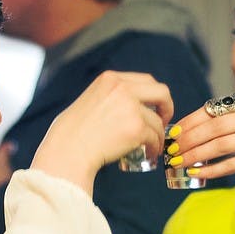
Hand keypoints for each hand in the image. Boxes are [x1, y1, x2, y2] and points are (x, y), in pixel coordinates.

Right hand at [32, 71, 173, 193]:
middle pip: (162, 92)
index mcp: (110, 79)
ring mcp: (131, 108)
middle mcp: (123, 89)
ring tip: (151, 147)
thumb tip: (130, 107)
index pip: (145, 80)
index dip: (154, 95)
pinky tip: (149, 154)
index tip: (154, 108)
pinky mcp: (136, 128)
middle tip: (163, 122)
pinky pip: (155, 137)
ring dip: (158, 135)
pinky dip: (154, 147)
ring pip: (158, 121)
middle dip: (167, 107)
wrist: (67, 151)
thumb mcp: (90, 101)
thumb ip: (110, 98)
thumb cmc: (71, 133)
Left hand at [166, 89, 234, 189]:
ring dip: (196, 155)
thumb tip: (188, 129)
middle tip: (172, 151)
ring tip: (179, 163)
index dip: (190, 121)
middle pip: (215, 127)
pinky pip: (233, 163)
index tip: (173, 133)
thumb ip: (230, 120)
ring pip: (221, 144)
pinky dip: (212, 169)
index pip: (214, 109)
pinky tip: (198, 172)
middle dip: (189, 140)